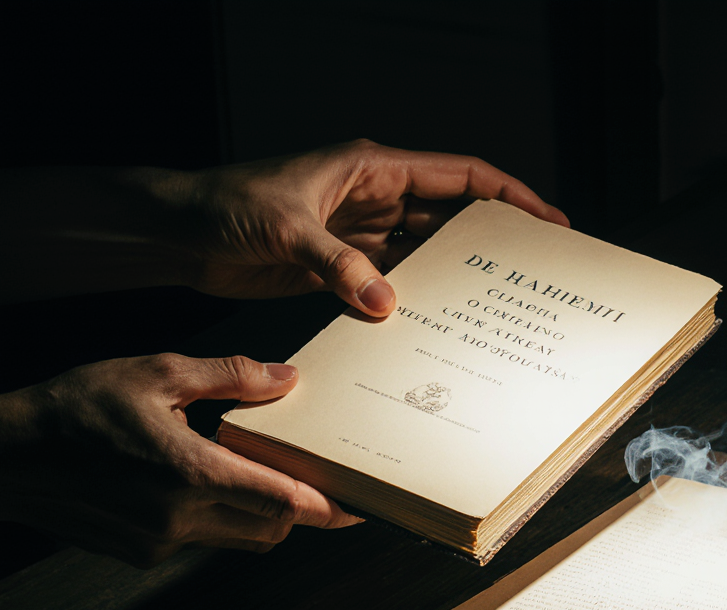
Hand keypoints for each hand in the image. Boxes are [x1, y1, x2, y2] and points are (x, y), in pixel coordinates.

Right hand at [0, 353, 359, 567]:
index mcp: (190, 473)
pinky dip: (222, 519)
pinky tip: (210, 483)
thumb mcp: (156, 374)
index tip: (364, 507)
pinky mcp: (141, 553)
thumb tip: (287, 379)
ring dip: (264, 516)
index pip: (282, 503)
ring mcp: (159, 543)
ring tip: (270, 477)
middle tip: (323, 484)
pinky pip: (203, 541)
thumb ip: (229, 377)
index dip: (329, 508)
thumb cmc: (75, 408)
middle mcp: (180, 518)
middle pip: (271, 529)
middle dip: (302, 511)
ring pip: (241, 540)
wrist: (4, 457)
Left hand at [181, 139, 569, 315]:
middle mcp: (375, 198)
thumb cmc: (224, 206)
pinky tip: (436, 324)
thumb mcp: (287, 229)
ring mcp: (360, 235)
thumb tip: (388, 304)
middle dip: (494, 240)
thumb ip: (339, 265)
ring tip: (497, 304)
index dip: (509, 196)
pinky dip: (415, 301)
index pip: (460, 177)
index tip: (549, 221)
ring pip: (426, 252)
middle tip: (534, 271)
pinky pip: (392, 283)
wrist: (177, 234)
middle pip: (452, 216)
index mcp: (373, 168)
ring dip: (456, 275)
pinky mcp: (340, 267)